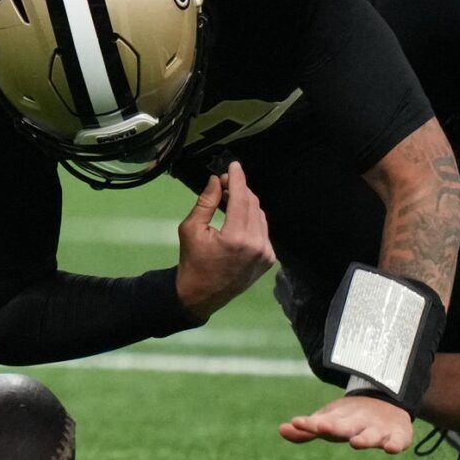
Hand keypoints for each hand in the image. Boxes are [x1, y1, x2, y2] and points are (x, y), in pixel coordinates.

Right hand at [176, 161, 275, 319]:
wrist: (200, 295)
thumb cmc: (192, 260)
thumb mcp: (191, 229)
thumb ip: (206, 202)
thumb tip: (216, 180)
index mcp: (236, 238)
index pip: (241, 199)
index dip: (237, 179)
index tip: (234, 165)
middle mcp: (256, 245)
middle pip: (252, 204)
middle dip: (240, 189)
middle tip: (225, 182)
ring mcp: (265, 254)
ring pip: (260, 216)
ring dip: (246, 204)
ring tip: (229, 199)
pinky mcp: (269, 260)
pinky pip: (263, 231)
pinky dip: (252, 221)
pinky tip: (238, 219)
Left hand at [279, 394, 414, 453]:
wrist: (389, 401)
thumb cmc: (351, 417)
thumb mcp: (329, 422)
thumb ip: (308, 430)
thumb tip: (281, 430)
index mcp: (341, 420)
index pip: (324, 422)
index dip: (311, 424)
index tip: (297, 422)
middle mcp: (359, 422)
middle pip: (347, 426)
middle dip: (335, 427)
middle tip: (323, 427)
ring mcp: (379, 429)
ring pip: (372, 434)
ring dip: (364, 438)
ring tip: (356, 442)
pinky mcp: (398, 435)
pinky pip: (398, 441)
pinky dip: (395, 444)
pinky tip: (390, 448)